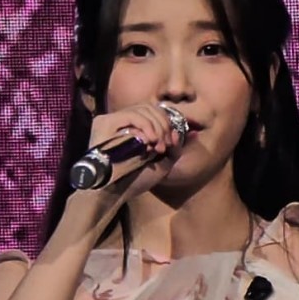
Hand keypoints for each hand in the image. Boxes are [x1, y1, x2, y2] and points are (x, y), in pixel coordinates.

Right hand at [65, 104, 181, 233]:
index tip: (171, 143)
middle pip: (152, 108)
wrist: (114, 192)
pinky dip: (146, 125)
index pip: (157, 112)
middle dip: (165, 125)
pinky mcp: (105, 123)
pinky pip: (132, 115)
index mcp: (137, 127)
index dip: (168, 123)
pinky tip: (150, 141)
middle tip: (165, 146)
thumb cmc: (137, 179)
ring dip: (157, 127)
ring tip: (157, 147)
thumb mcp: (163, 163)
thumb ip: (176, 147)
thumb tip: (193, 133)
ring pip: (143, 109)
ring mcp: (114, 120)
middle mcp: (125, 121)